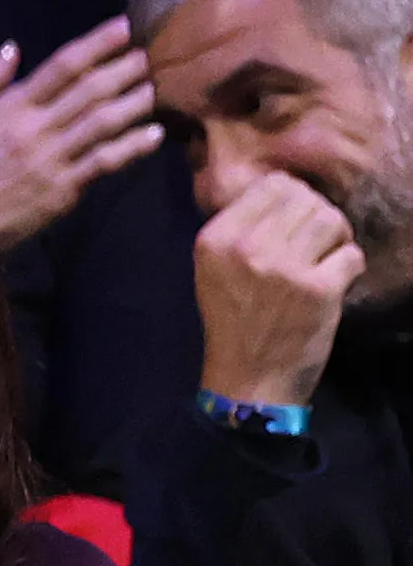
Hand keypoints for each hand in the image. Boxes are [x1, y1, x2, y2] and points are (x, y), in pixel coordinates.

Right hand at [0, 18, 162, 248]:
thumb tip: (13, 48)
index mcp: (9, 107)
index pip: (63, 66)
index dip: (97, 44)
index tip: (123, 27)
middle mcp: (34, 128)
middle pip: (90, 90)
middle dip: (124, 69)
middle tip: (151, 55)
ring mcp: (50, 159)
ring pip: (102, 123)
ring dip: (134, 102)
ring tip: (155, 88)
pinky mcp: (60, 190)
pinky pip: (103, 163)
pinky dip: (131, 147)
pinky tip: (153, 134)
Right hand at [194, 170, 362, 408]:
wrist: (249, 380)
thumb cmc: (233, 323)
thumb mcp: (214, 270)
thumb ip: (240, 229)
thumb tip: (287, 190)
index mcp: (215, 239)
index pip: (272, 184)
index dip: (294, 197)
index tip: (296, 222)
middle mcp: (246, 247)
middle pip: (306, 199)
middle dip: (318, 217)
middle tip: (316, 243)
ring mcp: (283, 268)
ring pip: (332, 220)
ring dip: (338, 238)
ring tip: (327, 258)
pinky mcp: (318, 290)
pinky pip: (352, 255)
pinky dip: (350, 266)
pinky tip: (335, 281)